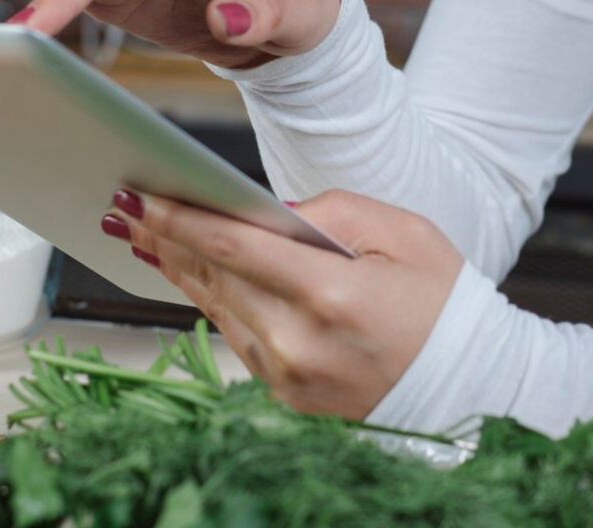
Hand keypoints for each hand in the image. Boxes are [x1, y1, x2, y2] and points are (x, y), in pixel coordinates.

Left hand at [99, 189, 463, 417]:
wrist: (468, 381)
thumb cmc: (441, 299)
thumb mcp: (402, 232)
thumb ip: (328, 212)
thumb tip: (265, 212)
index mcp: (331, 295)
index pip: (234, 247)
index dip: (179, 220)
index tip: (139, 197)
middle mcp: (300, 342)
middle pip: (214, 278)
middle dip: (166, 240)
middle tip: (124, 207)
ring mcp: (290, 376)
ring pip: (218, 309)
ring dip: (180, 271)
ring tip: (146, 237)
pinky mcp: (287, 394)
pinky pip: (238, 337)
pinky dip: (214, 302)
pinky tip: (195, 277)